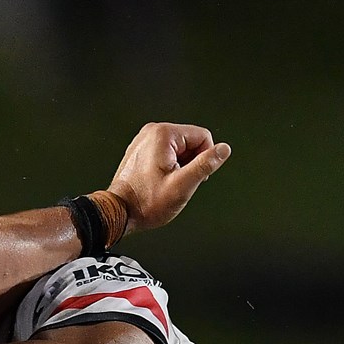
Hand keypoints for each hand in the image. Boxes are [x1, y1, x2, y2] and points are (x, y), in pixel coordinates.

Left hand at [106, 122, 230, 233]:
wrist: (119, 211)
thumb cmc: (146, 201)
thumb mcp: (183, 185)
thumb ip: (205, 164)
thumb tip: (224, 150)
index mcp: (163, 134)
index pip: (203, 136)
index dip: (205, 158)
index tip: (192, 176)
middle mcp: (152, 132)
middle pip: (191, 142)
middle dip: (191, 163)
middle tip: (177, 182)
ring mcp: (145, 140)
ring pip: (180, 149)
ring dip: (180, 166)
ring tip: (167, 183)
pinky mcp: (142, 150)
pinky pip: (167, 154)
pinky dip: (169, 167)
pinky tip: (159, 181)